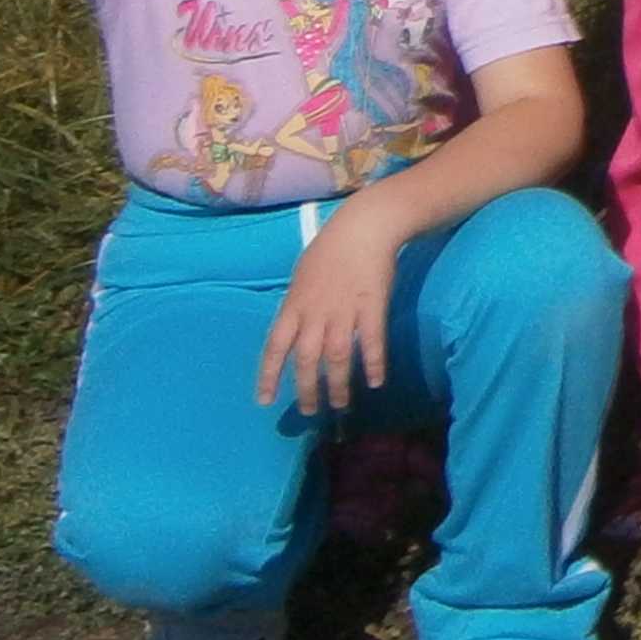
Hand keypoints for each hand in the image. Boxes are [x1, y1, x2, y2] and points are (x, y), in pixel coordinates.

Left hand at [256, 208, 400, 413]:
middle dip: (307, 390)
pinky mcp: (373, 307)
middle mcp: (316, 314)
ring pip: (338, 357)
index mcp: (294, 306)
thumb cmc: (329, 249)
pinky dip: (374, 363)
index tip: (265, 401)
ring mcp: (345, 312)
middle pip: (307, 360)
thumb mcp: (301, 277)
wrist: (363, 227)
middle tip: (311, 411)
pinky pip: (372, 342)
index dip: (269, 376)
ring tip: (341, 405)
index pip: (275, 347)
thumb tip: (293, 332)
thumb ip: (296, 307)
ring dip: (338, 385)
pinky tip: (375, 382)